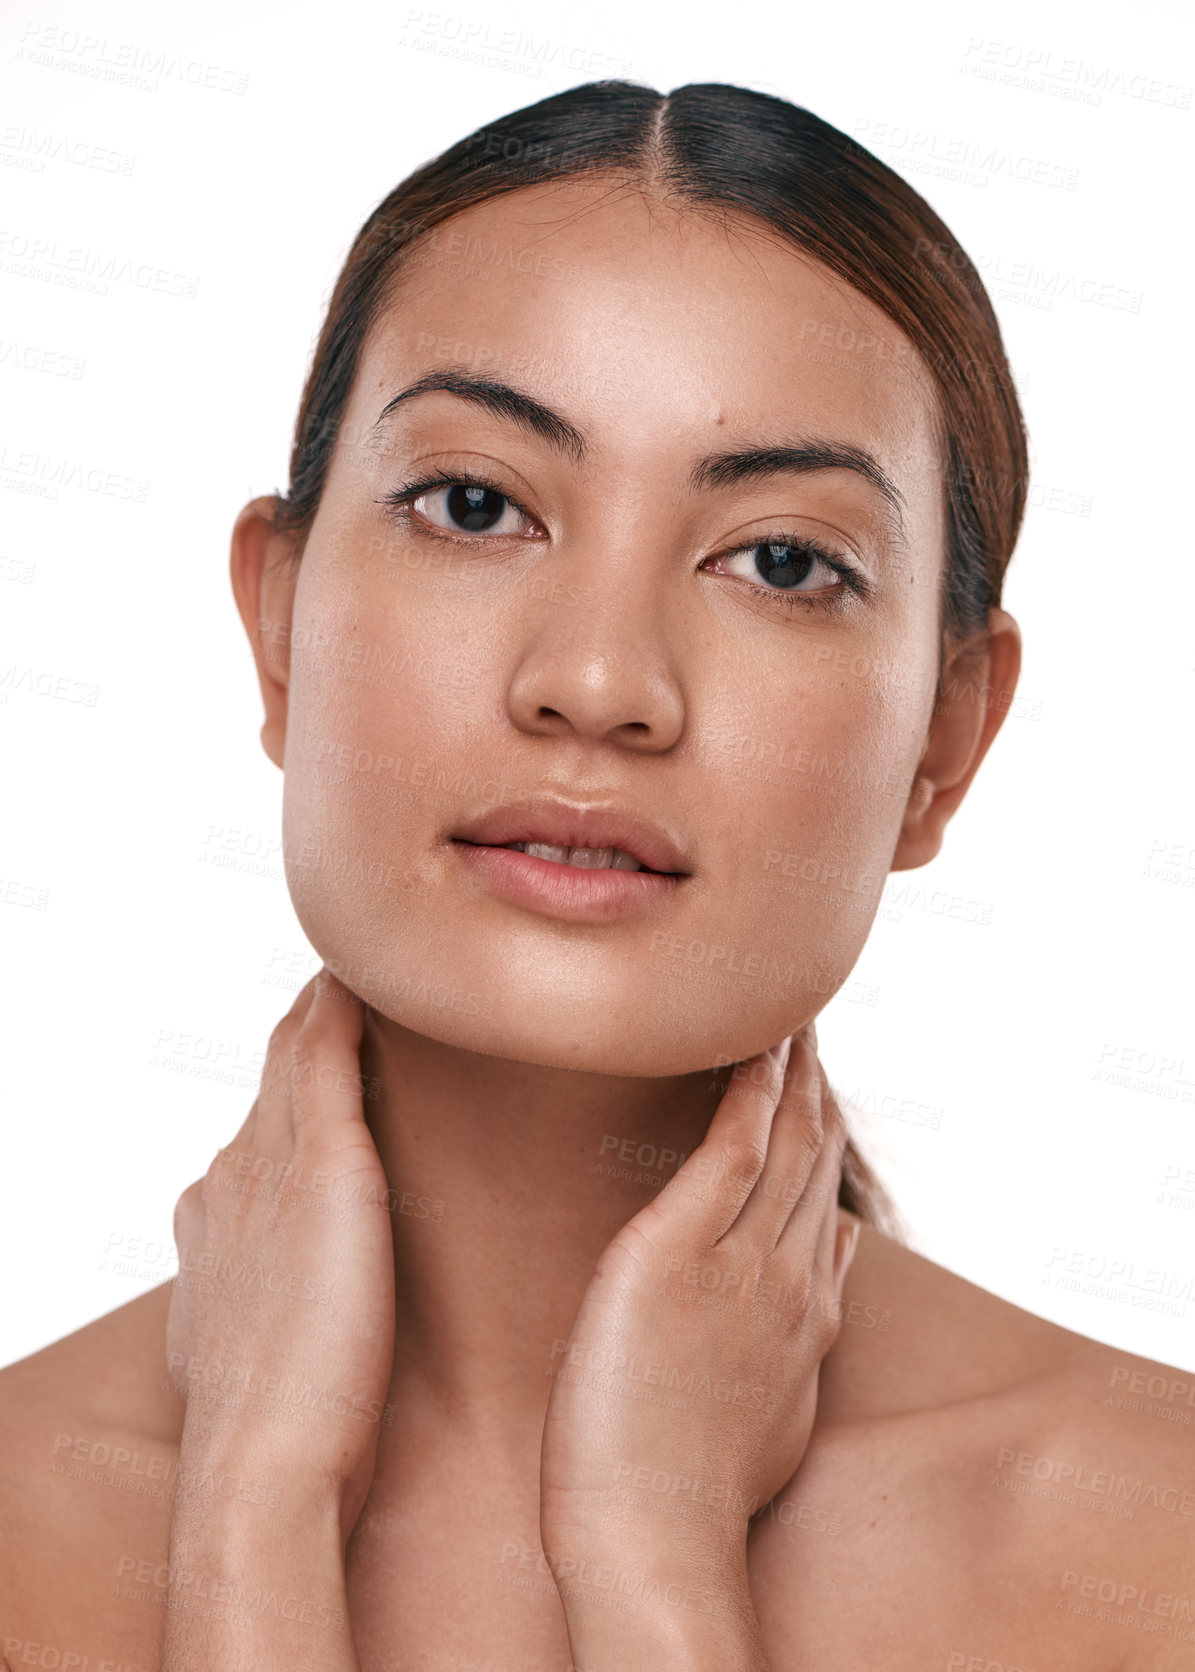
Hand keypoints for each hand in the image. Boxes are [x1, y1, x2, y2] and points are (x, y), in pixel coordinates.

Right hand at [166, 968, 394, 1540]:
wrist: (259, 1473)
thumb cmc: (283, 1440)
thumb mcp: (267, 1357)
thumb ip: (279, 1315)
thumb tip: (301, 1313)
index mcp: (215, 1230)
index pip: (253, 1137)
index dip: (282, 1095)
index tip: (314, 1060)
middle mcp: (230, 1185)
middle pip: (268, 1086)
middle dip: (297, 1038)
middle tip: (333, 986)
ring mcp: (267, 1171)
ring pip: (292, 1060)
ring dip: (316, 1012)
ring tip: (347, 970)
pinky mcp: (320, 1168)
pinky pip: (325, 1059)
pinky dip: (338, 1013)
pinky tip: (357, 980)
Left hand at [539, 1024, 857, 1568]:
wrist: (654, 1538)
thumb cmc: (685, 1495)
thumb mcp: (769, 1415)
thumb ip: (794, 1343)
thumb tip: (827, 1281)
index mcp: (805, 1318)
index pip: (826, 1204)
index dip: (826, 1141)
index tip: (818, 1092)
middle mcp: (790, 1279)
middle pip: (820, 1158)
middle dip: (817, 1087)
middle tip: (808, 1023)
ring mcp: (743, 1262)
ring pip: (788, 1140)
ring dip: (792, 1070)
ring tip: (788, 1011)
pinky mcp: (681, 1250)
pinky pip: (732, 1147)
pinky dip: (748, 1089)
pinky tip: (752, 1044)